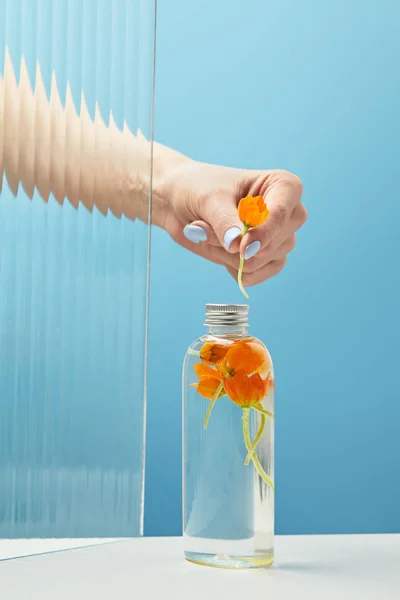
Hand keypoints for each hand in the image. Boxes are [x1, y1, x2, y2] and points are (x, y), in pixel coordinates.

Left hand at [153, 156, 306, 286]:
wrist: (179, 201)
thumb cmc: (198, 188)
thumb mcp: (209, 200)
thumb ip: (225, 222)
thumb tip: (237, 247)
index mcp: (282, 186)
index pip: (283, 214)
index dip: (265, 233)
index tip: (241, 247)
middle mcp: (287, 213)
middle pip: (275, 243)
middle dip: (236, 243)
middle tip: (204, 227)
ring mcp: (278, 238)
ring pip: (263, 261)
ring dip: (229, 255)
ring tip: (208, 234)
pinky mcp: (265, 258)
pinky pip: (255, 276)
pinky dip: (231, 268)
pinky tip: (218, 250)